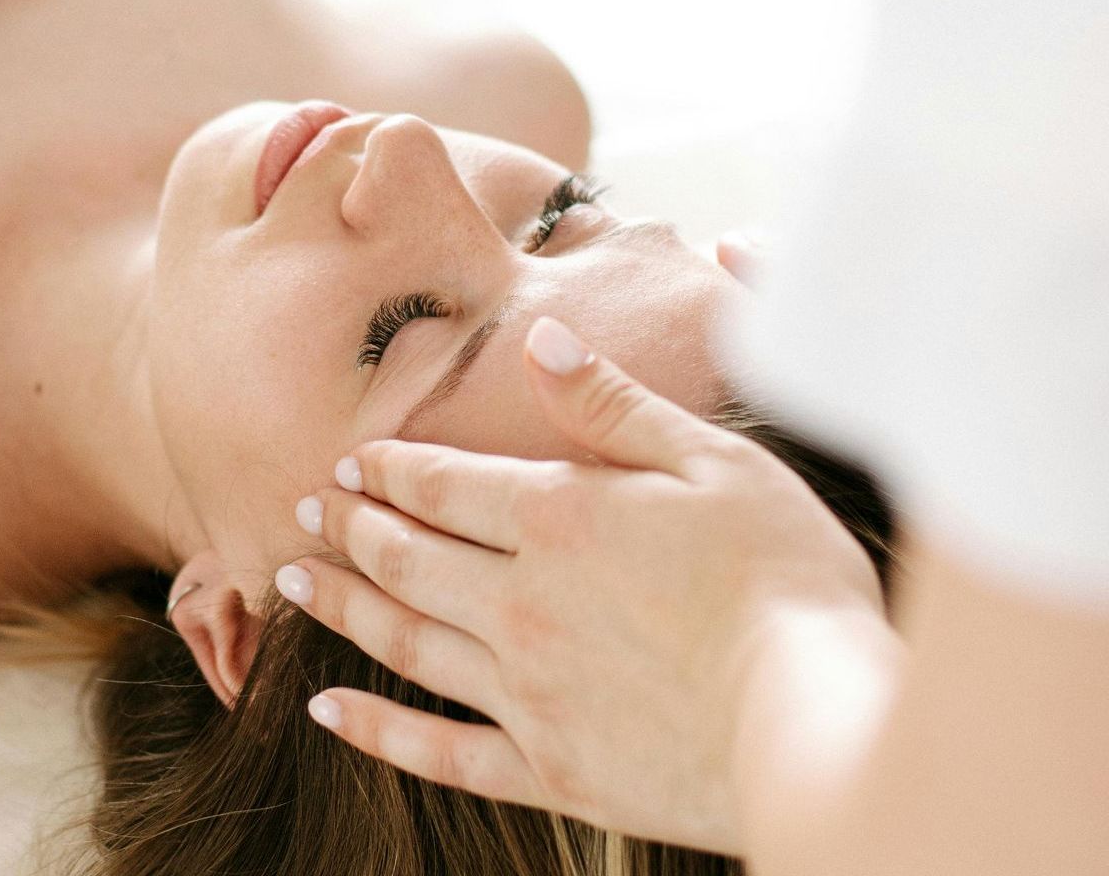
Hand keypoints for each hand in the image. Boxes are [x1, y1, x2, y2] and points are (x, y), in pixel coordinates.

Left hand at [275, 314, 893, 855]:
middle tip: (305, 507)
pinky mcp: (548, 769)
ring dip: (341, 606)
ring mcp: (526, 692)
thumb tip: (540, 339)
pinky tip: (328, 710)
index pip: (443, 484)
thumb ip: (612, 404)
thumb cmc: (783, 578)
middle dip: (350, 526)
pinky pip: (438, 750)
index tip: (350, 458)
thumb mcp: (711, 459)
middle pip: (406, 557)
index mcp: (557, 517)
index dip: (389, 468)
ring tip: (294, 582)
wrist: (814, 719)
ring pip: (404, 641)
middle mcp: (520, 602)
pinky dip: (375, 729)